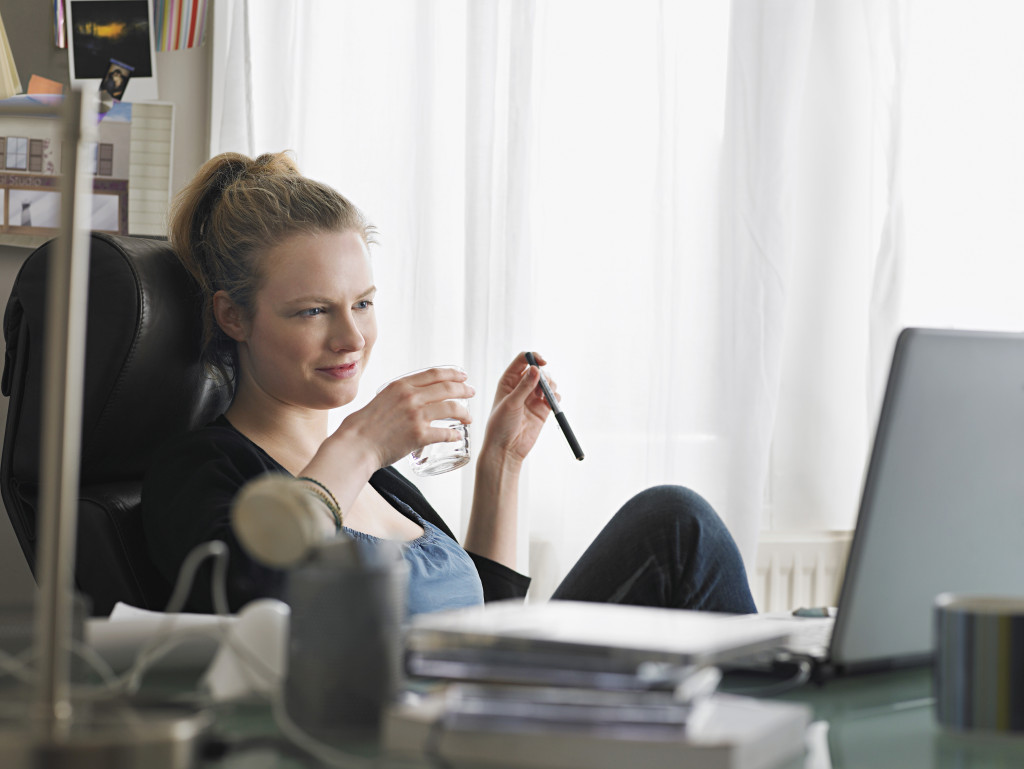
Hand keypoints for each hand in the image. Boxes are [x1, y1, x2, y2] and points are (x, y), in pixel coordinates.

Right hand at [337, 367, 474, 468]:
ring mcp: (416, 415)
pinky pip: (445, 433)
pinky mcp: (419, 435)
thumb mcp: (380, 400)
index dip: (452, 374)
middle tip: (471, 392)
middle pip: (447, 388)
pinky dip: (455, 435)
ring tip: (469, 418)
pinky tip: (458, 436)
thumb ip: (396, 397)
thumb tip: (409, 400)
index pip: (434, 374)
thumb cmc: (362, 427)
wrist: (355, 445)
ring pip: (451, 408)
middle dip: (464, 389)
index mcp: (400, 385)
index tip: (462, 376)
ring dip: (464, 412)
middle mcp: (410, 396)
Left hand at [479, 352, 557, 468]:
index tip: (543, 362)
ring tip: (547, 396)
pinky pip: (553, 397)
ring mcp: (532, 398)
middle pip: (538, 370)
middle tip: (545, 386)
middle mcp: (521, 387)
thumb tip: (536, 369)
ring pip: (548, 382)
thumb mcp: (511, 403)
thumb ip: (524, 386)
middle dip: (545, 375)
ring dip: (551, 385)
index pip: (523, 360)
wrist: (506, 449)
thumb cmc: (500, 426)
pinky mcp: (542, 409)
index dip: (533, 358)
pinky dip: (556, 397)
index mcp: (508, 381)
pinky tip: (552, 403)